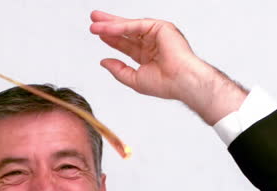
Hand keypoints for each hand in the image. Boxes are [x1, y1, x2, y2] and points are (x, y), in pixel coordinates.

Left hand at [89, 11, 246, 124]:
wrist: (182, 82)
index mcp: (149, 56)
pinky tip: (108, 28)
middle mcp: (153, 43)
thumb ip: (118, 70)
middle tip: (94, 21)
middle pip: (127, 32)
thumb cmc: (165, 84)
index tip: (98, 34)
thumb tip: (104, 61)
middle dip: (109, 26)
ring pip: (130, 27)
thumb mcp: (134, 79)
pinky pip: (136, 25)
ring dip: (111, 24)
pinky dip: (121, 27)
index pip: (127, 45)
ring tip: (95, 23)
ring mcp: (157, 34)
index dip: (112, 39)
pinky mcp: (161, 28)